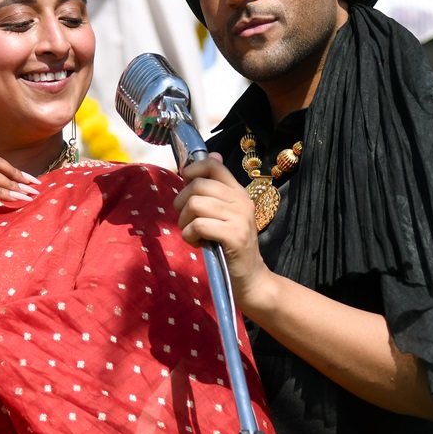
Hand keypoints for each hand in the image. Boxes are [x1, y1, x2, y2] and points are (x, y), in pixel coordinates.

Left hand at [171, 156, 273, 312]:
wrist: (250, 278)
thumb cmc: (231, 245)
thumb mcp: (225, 214)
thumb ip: (217, 189)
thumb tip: (212, 155)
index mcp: (238, 192)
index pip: (214, 165)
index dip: (193, 170)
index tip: (185, 184)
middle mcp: (241, 201)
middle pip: (198, 185)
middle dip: (181, 202)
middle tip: (185, 219)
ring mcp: (239, 218)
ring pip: (195, 204)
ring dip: (184, 221)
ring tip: (191, 233)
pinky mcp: (234, 236)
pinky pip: (198, 225)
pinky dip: (190, 235)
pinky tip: (197, 243)